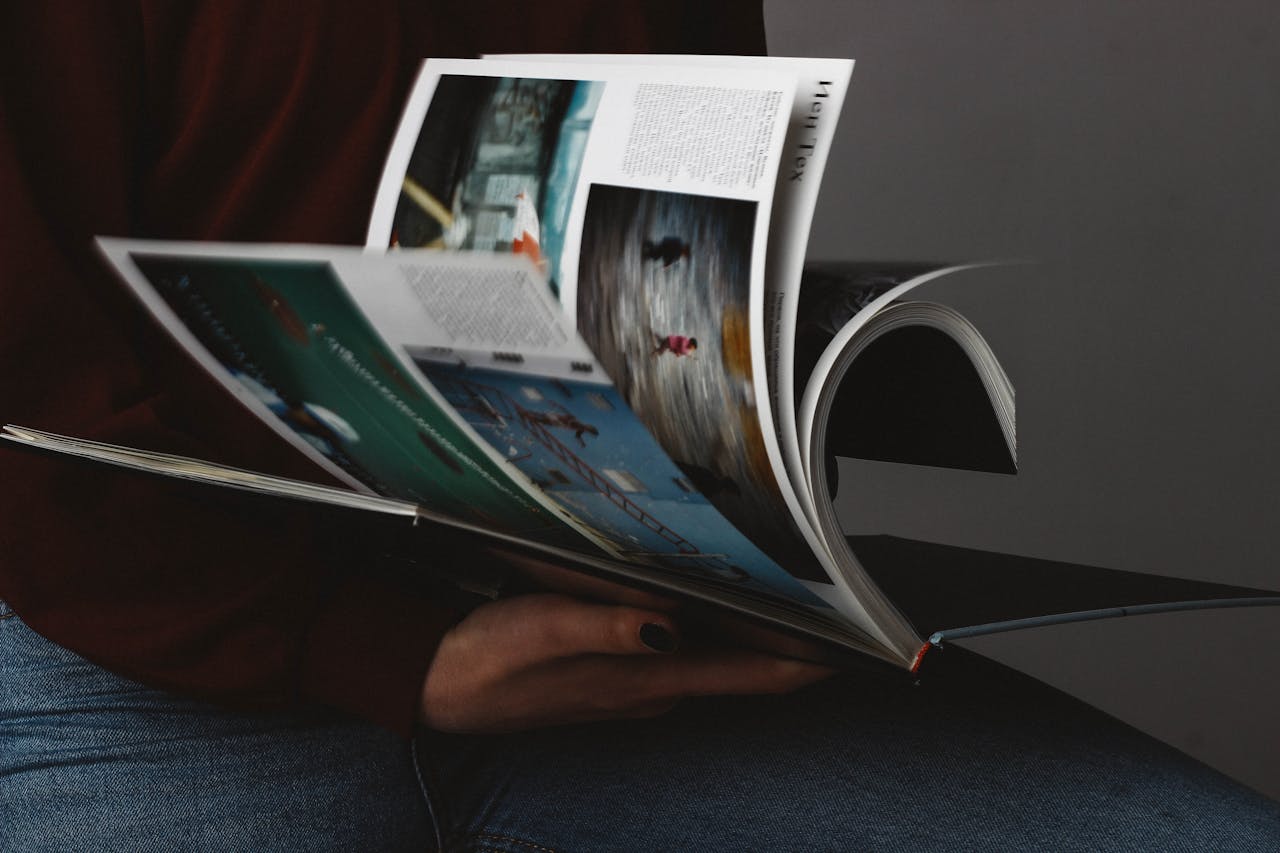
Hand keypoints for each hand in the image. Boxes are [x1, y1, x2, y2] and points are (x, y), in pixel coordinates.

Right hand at [419, 592, 834, 732]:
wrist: (441, 688)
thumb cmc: (489, 659)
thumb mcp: (543, 630)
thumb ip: (608, 627)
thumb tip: (671, 624)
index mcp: (648, 677)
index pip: (753, 672)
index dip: (810, 661)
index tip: (860, 645)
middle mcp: (654, 687)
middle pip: (746, 666)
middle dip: (796, 640)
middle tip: (840, 601)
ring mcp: (636, 685)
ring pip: (718, 660)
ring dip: (757, 635)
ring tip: (797, 595)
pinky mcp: (616, 674)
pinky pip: (685, 655)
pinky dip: (715, 634)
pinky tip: (713, 605)